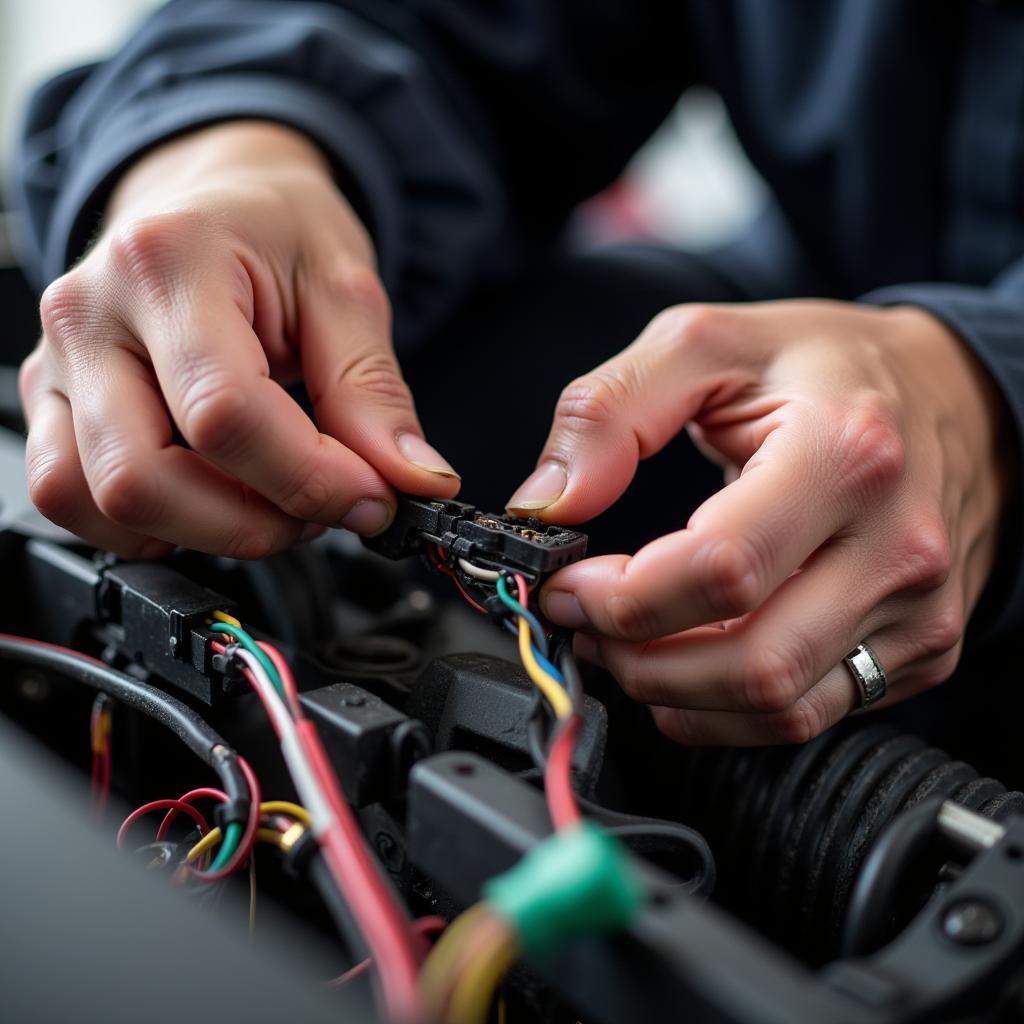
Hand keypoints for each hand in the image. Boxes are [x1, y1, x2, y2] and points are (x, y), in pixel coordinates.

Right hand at [19, 121, 458, 558]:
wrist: (220, 199)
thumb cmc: (277, 229)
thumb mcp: (346, 287)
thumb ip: (376, 390)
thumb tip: (412, 481)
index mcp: (167, 263)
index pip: (225, 413)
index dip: (309, 479)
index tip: (371, 498)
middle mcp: (89, 314)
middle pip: (142, 477)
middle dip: (252, 523)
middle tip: (320, 508)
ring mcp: (58, 363)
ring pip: (93, 502)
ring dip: (199, 533)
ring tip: (269, 503)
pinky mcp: (52, 402)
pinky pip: (70, 499)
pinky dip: (146, 529)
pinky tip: (208, 502)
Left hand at [508, 301, 1010, 743]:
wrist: (954, 393)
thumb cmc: (828, 366)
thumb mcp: (705, 344)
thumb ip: (610, 411)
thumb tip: (548, 503)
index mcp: (843, 455)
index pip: (721, 571)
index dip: (622, 599)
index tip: (569, 587)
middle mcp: (896, 544)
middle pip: (750, 660)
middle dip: (638, 660)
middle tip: (588, 626)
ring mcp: (918, 608)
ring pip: (778, 705)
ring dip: (675, 694)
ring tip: (627, 648)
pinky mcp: (922, 646)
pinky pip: (810, 712)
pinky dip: (728, 711)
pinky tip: (688, 669)